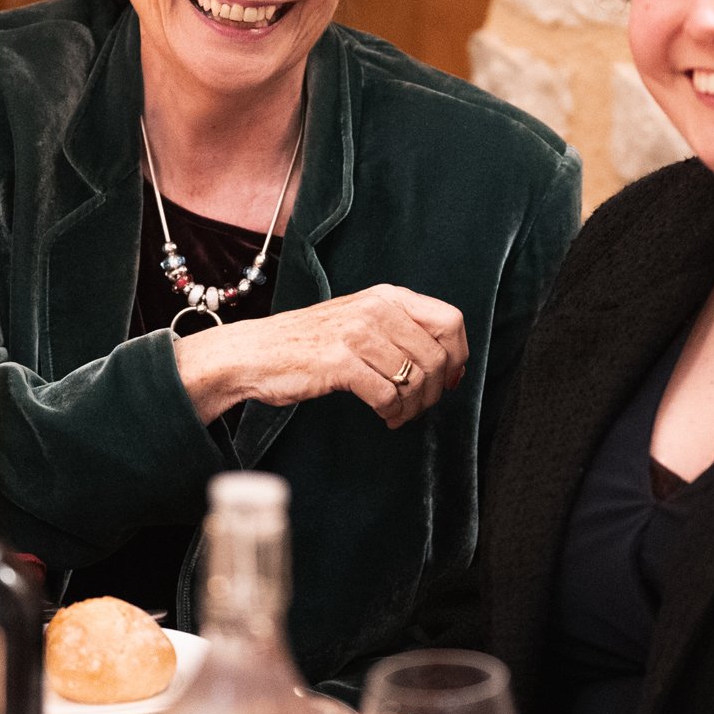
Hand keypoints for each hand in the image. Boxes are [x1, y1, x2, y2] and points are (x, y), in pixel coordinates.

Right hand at [173, 284, 468, 429]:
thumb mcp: (360, 321)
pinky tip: (384, 417)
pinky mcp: (340, 362)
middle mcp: (376, 309)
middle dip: (435, 390)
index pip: (450, 321)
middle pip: (438, 356)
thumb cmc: (309, 343)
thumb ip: (401, 331)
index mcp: (386, 296)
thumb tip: (450, 363)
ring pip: (415, 379)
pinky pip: (388, 396)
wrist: (255, 353)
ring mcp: (357, 334)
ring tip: (399, 414)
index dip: (458, 355)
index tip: (450, 379)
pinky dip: (392, 413)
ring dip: (413, 406)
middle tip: (419, 406)